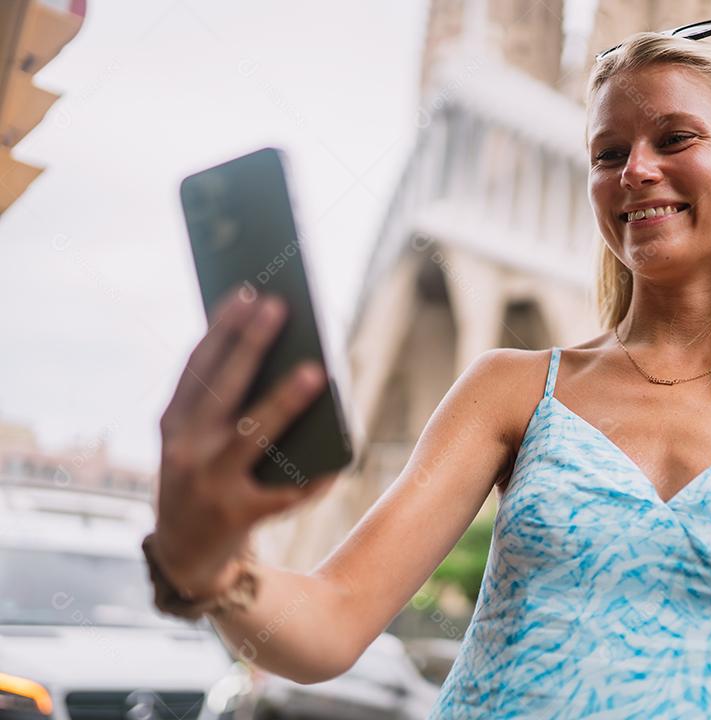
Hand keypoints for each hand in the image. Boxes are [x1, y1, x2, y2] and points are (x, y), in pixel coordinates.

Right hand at [153, 285, 336, 595]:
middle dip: (249, 344)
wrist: (187, 560)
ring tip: (315, 370)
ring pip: (252, 436)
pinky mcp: (236, 517)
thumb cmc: (206, 479)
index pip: (197, 366)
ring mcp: (209, 485)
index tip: (247, 290)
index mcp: (173, 424)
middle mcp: (185, 451)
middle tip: (279, 306)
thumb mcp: (197, 441)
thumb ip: (224, 404)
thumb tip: (281, 355)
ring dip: (283, 402)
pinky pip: (284, 491)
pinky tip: (338, 455)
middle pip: (222, 389)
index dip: (221, 327)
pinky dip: (312, 474)